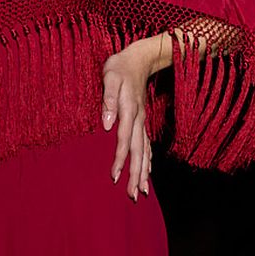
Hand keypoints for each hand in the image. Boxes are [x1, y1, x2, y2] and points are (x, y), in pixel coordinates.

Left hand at [101, 33, 169, 201]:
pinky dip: (148, 161)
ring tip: (141, 192)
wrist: (138, 58)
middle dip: (136, 175)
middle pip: (139, 152)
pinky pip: (147, 146)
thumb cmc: (119, 67)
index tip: (115, 177)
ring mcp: (143, 122)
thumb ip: (107, 100)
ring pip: (145, 152)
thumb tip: (106, 125)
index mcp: (130, 111)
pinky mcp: (142, 121)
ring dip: (143, 173)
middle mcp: (139, 120)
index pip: (124, 140)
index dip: (120, 160)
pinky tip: (147, 173)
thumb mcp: (109, 77)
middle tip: (134, 196)